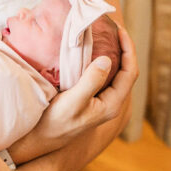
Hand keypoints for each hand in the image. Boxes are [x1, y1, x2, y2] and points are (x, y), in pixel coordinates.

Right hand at [26, 25, 137, 151]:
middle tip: (114, 30)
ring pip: (115, 74)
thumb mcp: (73, 100)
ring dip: (113, 55)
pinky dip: (100, 62)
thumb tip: (108, 59)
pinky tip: (91, 54)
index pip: (130, 72)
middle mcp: (110, 104)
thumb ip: (91, 81)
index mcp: (112, 104)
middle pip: (126, 72)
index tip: (120, 31)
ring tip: (105, 37)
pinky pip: (102, 77)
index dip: (129, 50)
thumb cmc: (55, 121)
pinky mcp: (90, 100)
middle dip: (124, 50)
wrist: (40, 140)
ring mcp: (100, 103)